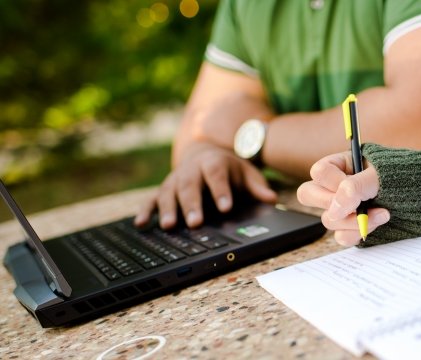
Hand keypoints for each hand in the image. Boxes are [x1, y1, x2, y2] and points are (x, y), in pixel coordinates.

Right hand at [135, 142, 276, 228]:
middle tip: (195, 222)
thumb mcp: (247, 174)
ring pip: (169, 192)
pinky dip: (145, 210)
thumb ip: (258, 187)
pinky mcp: (163, 188)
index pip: (216, 175)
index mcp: (213, 163)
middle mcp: (191, 169)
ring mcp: (175, 178)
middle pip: (190, 185)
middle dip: (192, 204)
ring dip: (168, 209)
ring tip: (169, 226)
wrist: (206, 153)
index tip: (226, 207)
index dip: (221, 190)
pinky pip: (152, 198)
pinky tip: (142, 224)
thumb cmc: (229, 169)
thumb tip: (272, 198)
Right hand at [296, 152, 389, 245]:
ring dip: (353, 221)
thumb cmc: (405, 176)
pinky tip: (379, 223)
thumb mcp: (381, 175)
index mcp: (342, 164)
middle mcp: (338, 186)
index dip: (332, 182)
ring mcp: (344, 208)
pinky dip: (358, 233)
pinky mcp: (353, 227)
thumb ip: (355, 187)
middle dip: (332, 205)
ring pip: (328, 220)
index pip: (320, 172)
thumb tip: (334, 209)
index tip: (354, 188)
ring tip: (382, 213)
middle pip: (309, 194)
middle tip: (355, 208)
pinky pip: (341, 237)